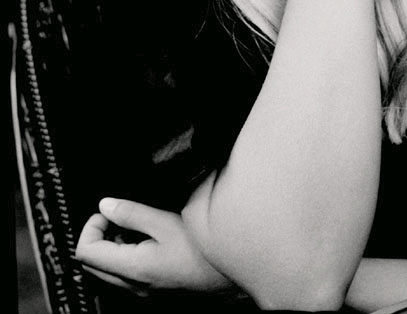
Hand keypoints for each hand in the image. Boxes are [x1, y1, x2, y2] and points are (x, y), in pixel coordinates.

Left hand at [75, 198, 231, 294]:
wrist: (229, 274)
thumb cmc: (203, 250)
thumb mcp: (166, 222)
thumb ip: (132, 214)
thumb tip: (106, 205)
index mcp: (132, 268)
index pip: (86, 252)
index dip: (90, 227)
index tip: (106, 211)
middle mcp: (132, 285)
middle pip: (92, 264)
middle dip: (98, 236)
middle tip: (117, 216)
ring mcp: (141, 291)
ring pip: (106, 271)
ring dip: (111, 246)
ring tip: (134, 226)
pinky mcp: (151, 290)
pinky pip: (123, 276)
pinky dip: (124, 256)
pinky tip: (147, 240)